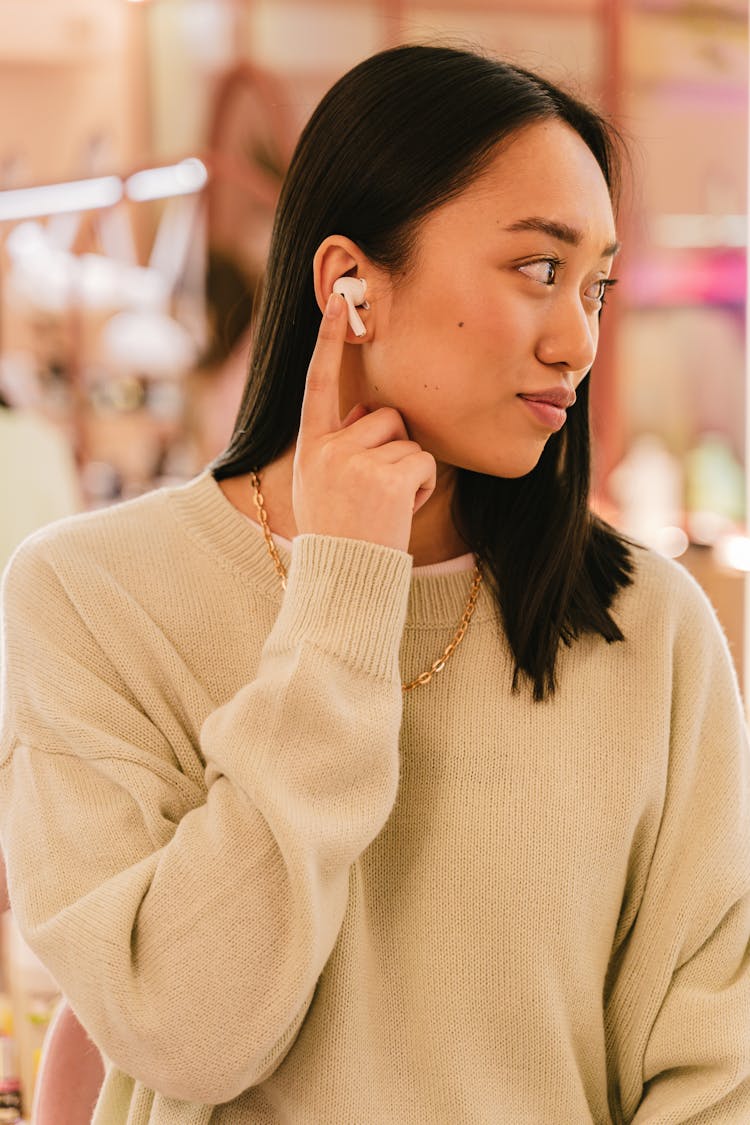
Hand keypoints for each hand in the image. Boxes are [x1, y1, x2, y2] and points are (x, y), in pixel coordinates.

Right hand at [293, 291, 435, 552]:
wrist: (343, 581)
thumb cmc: (338, 535)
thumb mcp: (321, 485)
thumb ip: (339, 445)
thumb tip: (368, 411)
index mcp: (310, 447)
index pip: (319, 382)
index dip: (329, 340)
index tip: (341, 299)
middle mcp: (327, 447)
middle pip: (385, 416)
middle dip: (394, 447)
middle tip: (376, 492)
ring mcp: (354, 461)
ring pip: (408, 440)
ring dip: (409, 470)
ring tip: (385, 506)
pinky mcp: (386, 476)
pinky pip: (423, 462)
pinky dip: (422, 487)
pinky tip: (399, 512)